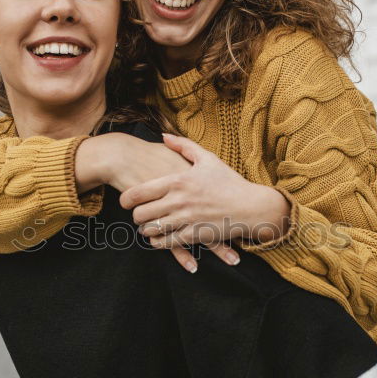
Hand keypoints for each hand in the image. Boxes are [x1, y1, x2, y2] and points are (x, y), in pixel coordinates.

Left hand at [120, 132, 290, 246]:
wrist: (252, 207)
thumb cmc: (230, 182)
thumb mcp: (208, 159)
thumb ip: (184, 146)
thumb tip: (163, 135)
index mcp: (178, 181)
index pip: (139, 192)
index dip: (126, 199)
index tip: (124, 201)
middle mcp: (179, 201)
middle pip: (140, 213)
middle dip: (135, 216)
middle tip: (137, 215)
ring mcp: (186, 220)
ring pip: (151, 229)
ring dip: (145, 230)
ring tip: (147, 227)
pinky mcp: (194, 235)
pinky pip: (166, 243)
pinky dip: (158, 242)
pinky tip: (158, 239)